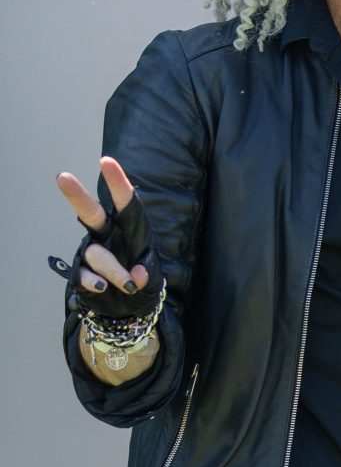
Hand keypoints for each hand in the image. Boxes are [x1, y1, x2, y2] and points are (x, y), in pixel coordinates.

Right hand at [55, 157, 152, 304]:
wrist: (130, 305)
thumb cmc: (142, 278)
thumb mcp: (152, 275)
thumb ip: (145, 272)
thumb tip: (135, 276)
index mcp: (128, 228)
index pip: (124, 203)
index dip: (116, 182)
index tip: (105, 161)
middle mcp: (106, 235)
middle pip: (91, 213)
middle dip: (77, 196)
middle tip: (63, 177)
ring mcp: (92, 252)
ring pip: (96, 253)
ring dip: (114, 269)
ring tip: (129, 284)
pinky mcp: (81, 272)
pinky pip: (83, 273)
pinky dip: (92, 280)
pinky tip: (101, 286)